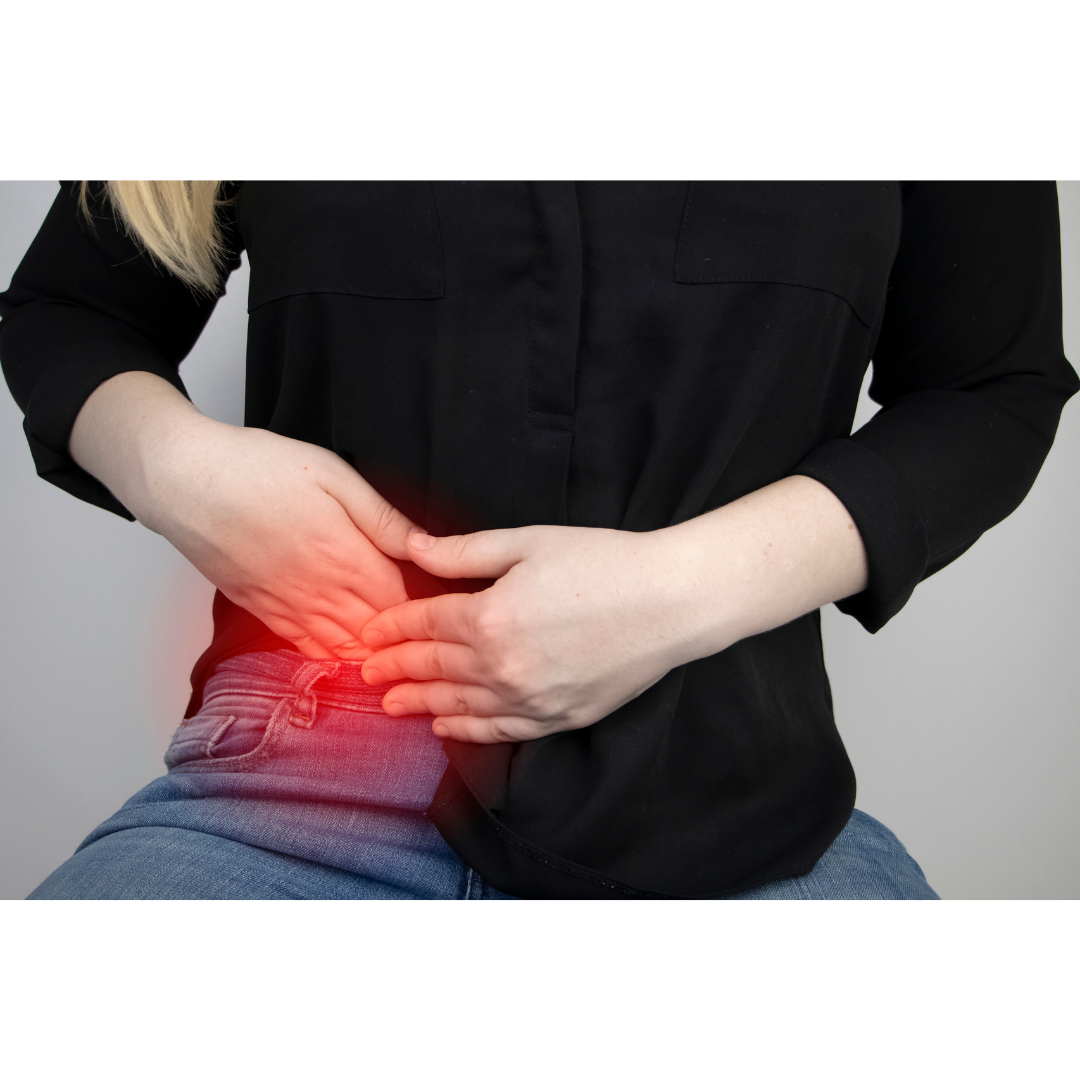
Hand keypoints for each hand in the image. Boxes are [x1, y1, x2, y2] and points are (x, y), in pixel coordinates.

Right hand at [70, 372, 414, 659]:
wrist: (185, 482)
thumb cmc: (259, 468)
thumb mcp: (335, 476)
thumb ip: (382, 519)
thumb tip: (426, 547)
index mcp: (346, 556)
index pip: (400, 601)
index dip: (423, 608)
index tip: (438, 609)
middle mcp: (320, 591)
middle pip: (375, 631)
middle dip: (401, 639)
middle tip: (424, 642)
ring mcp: (288, 605)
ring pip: (341, 646)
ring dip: (369, 655)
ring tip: (394, 660)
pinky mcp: (261, 610)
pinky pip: (304, 646)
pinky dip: (329, 656)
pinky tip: (345, 659)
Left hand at [359, 476, 868, 742]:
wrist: (672, 602)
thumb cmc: (605, 562)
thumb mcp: (530, 543)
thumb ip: (466, 553)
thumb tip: (413, 548)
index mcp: (489, 617)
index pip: (424, 625)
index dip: (392, 627)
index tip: (368, 632)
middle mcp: (501, 666)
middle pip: (433, 668)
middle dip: (394, 668)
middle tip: (365, 673)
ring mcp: (529, 698)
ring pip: (458, 705)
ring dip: (419, 703)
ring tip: (390, 705)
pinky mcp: (557, 718)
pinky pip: (498, 730)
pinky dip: (466, 729)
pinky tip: (445, 726)